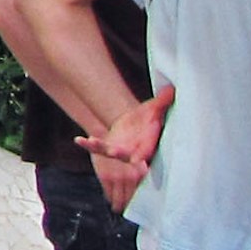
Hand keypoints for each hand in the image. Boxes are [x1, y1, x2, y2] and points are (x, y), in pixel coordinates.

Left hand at [85, 86, 170, 208]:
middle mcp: (134, 150)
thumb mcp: (155, 108)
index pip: (148, 150)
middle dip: (121, 154)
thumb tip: (172, 89)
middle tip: (114, 152)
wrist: (136, 126)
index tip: (139, 160)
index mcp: (148, 142)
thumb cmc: (149, 119)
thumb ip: (164, 101)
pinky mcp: (107, 148)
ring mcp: (119, 150)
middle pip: (128, 155)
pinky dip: (88, 145)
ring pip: (110, 152)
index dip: (143, 154)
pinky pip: (96, 148)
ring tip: (92, 141)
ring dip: (101, 148)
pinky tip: (78, 140)